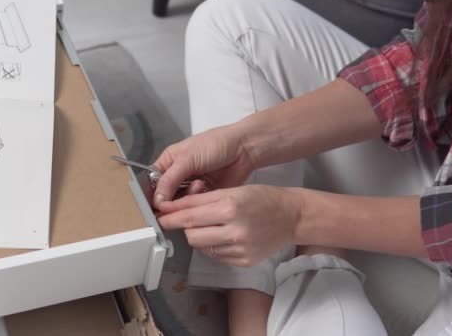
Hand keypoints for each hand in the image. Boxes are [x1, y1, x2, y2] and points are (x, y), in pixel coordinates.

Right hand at [152, 125, 254, 207]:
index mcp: (169, 162)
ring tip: (198, 184)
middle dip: (169, 199)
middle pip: (164, 196)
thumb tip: (157, 200)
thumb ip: (170, 179)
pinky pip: (194, 204)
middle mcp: (177, 175)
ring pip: (179, 202)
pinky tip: (203, 187)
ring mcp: (191, 186)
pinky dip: (197, 199)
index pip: (151, 182)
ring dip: (186, 197)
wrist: (243, 148)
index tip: (152, 206)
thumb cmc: (215, 144)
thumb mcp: (187, 158)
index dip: (151, 194)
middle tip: (176, 200)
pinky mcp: (204, 195)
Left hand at [157, 185, 302, 266]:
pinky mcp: (243, 262)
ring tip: (215, 225)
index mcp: (230, 208)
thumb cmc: (263, 198)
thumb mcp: (232, 190)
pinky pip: (216, 256)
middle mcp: (234, 231)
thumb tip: (173, 207)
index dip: (171, 217)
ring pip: (202, 247)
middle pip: (191, 235)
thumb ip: (201, 199)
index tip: (160, 217)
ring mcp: (239, 250)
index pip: (189, 216)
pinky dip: (214, 245)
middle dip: (187, 227)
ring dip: (201, 236)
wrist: (291, 217)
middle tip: (194, 218)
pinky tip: (226, 235)